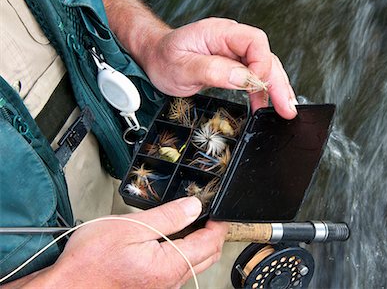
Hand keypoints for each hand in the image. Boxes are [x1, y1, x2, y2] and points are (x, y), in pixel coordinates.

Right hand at [20, 197, 226, 287]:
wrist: (68, 287)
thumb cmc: (91, 260)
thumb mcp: (132, 227)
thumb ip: (168, 217)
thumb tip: (194, 206)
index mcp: (170, 265)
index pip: (209, 243)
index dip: (218, 224)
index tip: (217, 211)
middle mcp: (170, 280)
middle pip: (207, 256)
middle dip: (213, 235)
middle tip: (209, 215)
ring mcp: (162, 286)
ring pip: (194, 264)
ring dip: (199, 244)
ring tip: (191, 222)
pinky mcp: (152, 286)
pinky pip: (178, 269)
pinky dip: (184, 252)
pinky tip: (172, 239)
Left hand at [142, 18, 298, 118]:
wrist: (155, 59)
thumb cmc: (164, 59)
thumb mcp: (182, 67)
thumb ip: (213, 71)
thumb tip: (243, 78)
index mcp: (219, 33)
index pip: (254, 42)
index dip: (261, 65)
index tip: (255, 87)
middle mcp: (230, 40)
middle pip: (265, 57)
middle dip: (277, 83)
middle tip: (285, 107)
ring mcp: (233, 53)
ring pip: (263, 68)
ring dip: (275, 89)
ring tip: (284, 110)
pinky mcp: (232, 65)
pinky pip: (253, 77)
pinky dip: (262, 92)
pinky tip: (265, 106)